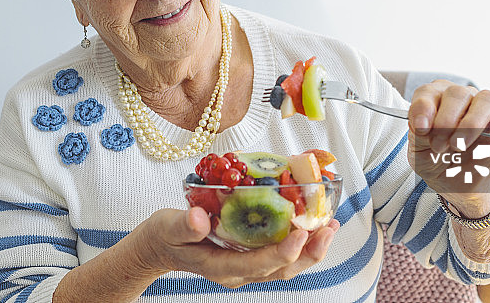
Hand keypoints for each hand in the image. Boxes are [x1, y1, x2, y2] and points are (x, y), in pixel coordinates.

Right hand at [137, 207, 339, 287]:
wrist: (159, 248)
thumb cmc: (164, 236)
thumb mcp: (168, 227)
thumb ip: (184, 225)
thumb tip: (199, 217)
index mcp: (221, 267)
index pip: (258, 264)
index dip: (283, 252)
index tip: (302, 233)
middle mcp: (239, 272)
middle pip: (281, 269)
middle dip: (309, 252)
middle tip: (328, 229)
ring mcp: (246, 267)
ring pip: (286, 265)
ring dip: (310, 249)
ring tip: (330, 226)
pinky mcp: (249, 256)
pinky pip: (280, 255)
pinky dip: (300, 243)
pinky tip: (311, 224)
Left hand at [406, 80, 489, 215]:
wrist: (454, 183)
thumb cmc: (434, 160)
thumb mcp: (418, 152)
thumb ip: (418, 135)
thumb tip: (422, 124)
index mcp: (436, 99)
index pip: (429, 91)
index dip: (423, 107)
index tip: (421, 128)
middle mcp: (462, 98)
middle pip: (458, 93)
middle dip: (446, 121)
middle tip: (439, 147)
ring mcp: (486, 111)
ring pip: (487, 99)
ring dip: (472, 122)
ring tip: (459, 146)